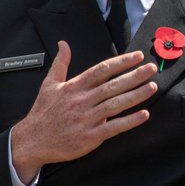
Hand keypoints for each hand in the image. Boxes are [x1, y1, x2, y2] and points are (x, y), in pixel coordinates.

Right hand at [10, 41, 155, 181]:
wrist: (33, 140)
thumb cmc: (43, 113)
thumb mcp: (49, 84)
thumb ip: (60, 63)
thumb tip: (63, 44)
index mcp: (73, 87)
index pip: (101, 70)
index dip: (121, 62)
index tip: (137, 57)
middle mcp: (81, 101)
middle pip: (112, 85)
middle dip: (134, 76)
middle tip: (151, 68)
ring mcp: (86, 119)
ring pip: (116, 104)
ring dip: (136, 95)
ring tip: (151, 87)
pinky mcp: (90, 136)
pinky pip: (114, 127)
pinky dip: (129, 121)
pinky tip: (143, 115)